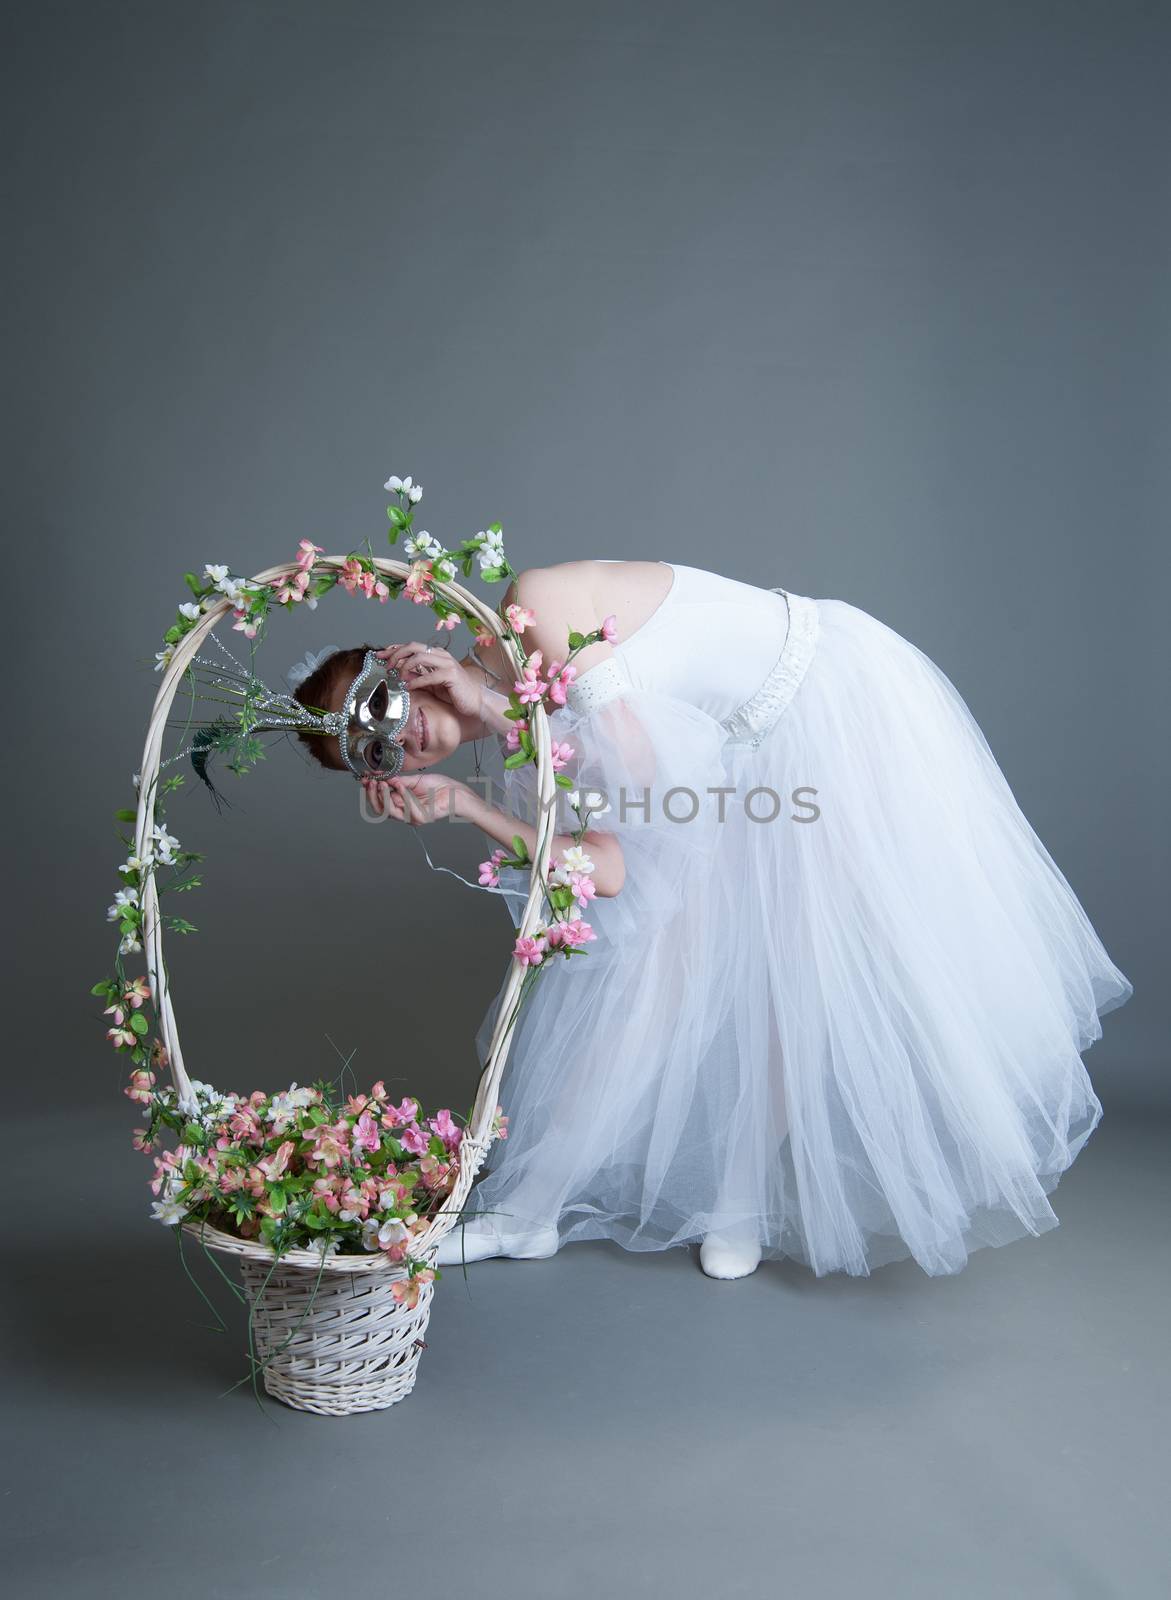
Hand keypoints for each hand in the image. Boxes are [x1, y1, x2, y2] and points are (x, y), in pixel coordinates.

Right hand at [361, 772, 476, 825]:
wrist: (455, 791)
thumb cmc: (437, 786)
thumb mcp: (412, 780)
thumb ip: (396, 780)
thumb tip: (379, 775)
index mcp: (400, 805)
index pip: (379, 802)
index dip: (370, 792)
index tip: (365, 779)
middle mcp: (404, 813)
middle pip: (380, 810)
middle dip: (373, 795)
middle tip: (372, 782)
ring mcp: (412, 818)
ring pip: (390, 812)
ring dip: (384, 796)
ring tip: (384, 783)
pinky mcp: (421, 818)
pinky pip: (406, 808)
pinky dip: (402, 795)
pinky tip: (402, 786)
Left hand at [375, 641, 482, 720]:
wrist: (476, 701)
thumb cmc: (455, 693)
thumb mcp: (432, 683)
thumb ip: (418, 676)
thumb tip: (400, 675)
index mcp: (436, 654)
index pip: (411, 646)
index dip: (394, 649)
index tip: (380, 655)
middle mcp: (441, 655)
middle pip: (413, 647)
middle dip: (396, 654)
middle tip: (386, 666)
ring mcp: (447, 664)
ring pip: (419, 657)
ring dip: (405, 667)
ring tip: (398, 677)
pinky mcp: (451, 675)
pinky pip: (428, 675)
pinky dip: (415, 681)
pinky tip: (408, 687)